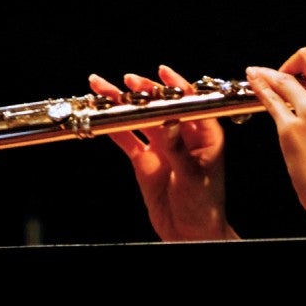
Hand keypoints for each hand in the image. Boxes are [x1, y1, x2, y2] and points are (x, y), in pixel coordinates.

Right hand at [88, 65, 237, 240]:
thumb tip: (170, 122)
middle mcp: (183, 135)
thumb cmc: (205, 204)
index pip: (190, 103)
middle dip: (144, 91)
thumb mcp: (194, 176)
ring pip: (140, 119)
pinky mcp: (145, 160)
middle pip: (161, 106)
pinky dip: (113, 128)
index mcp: (206, 134)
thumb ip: (179, 149)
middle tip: (127, 81)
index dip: (177, 85)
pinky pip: (128, 139)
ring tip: (102, 88)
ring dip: (122, 104)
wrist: (191, 232)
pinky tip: (99, 115)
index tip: (162, 72)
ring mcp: (162, 146)